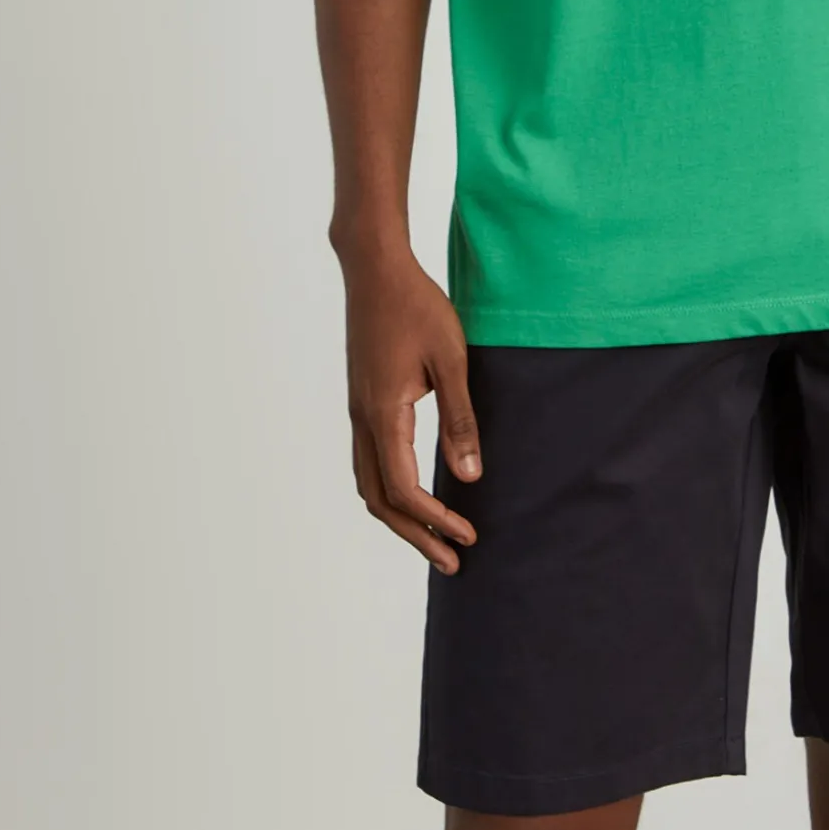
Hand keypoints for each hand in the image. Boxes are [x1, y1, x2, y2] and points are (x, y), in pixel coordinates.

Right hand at [341, 242, 481, 571]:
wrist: (375, 269)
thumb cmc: (417, 306)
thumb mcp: (452, 359)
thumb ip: (460, 419)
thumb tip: (470, 476)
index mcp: (383, 414)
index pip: (404, 490)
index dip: (436, 519)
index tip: (469, 535)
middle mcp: (363, 420)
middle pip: (380, 500)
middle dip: (416, 535)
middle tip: (454, 560)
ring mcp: (358, 411)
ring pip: (369, 483)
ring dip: (400, 516)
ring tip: (434, 537)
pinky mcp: (362, 400)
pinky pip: (370, 461)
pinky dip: (391, 489)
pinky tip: (417, 490)